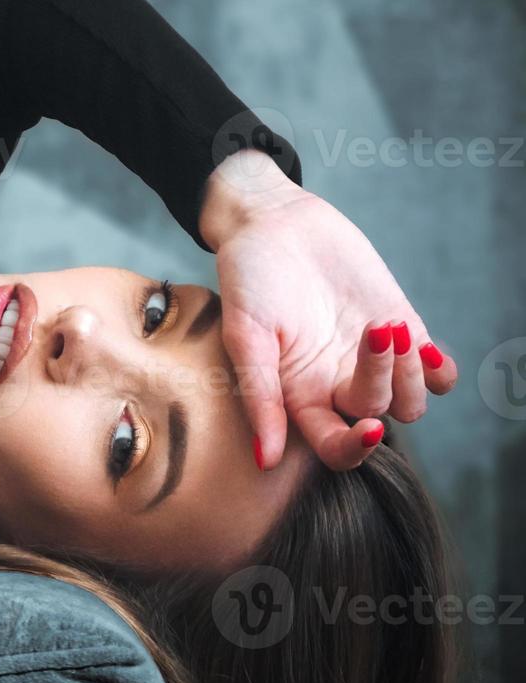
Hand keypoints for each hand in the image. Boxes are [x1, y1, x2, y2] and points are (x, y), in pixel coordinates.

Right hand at [199, 151, 457, 470]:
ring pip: (410, 400)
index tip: (369, 427)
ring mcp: (371, 358)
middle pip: (377, 415)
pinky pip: (433, 368)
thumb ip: (260, 395)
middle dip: (383, 382)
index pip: (333, 445)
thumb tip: (267, 460)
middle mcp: (336, 384)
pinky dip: (437, 369)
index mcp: (298, 396)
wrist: (275, 222)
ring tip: (390, 327)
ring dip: (411, 374)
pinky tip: (426, 350)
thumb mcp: (246, 336)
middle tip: (375, 333)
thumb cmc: (249, 277)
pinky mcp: (399, 327)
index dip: (354, 448)